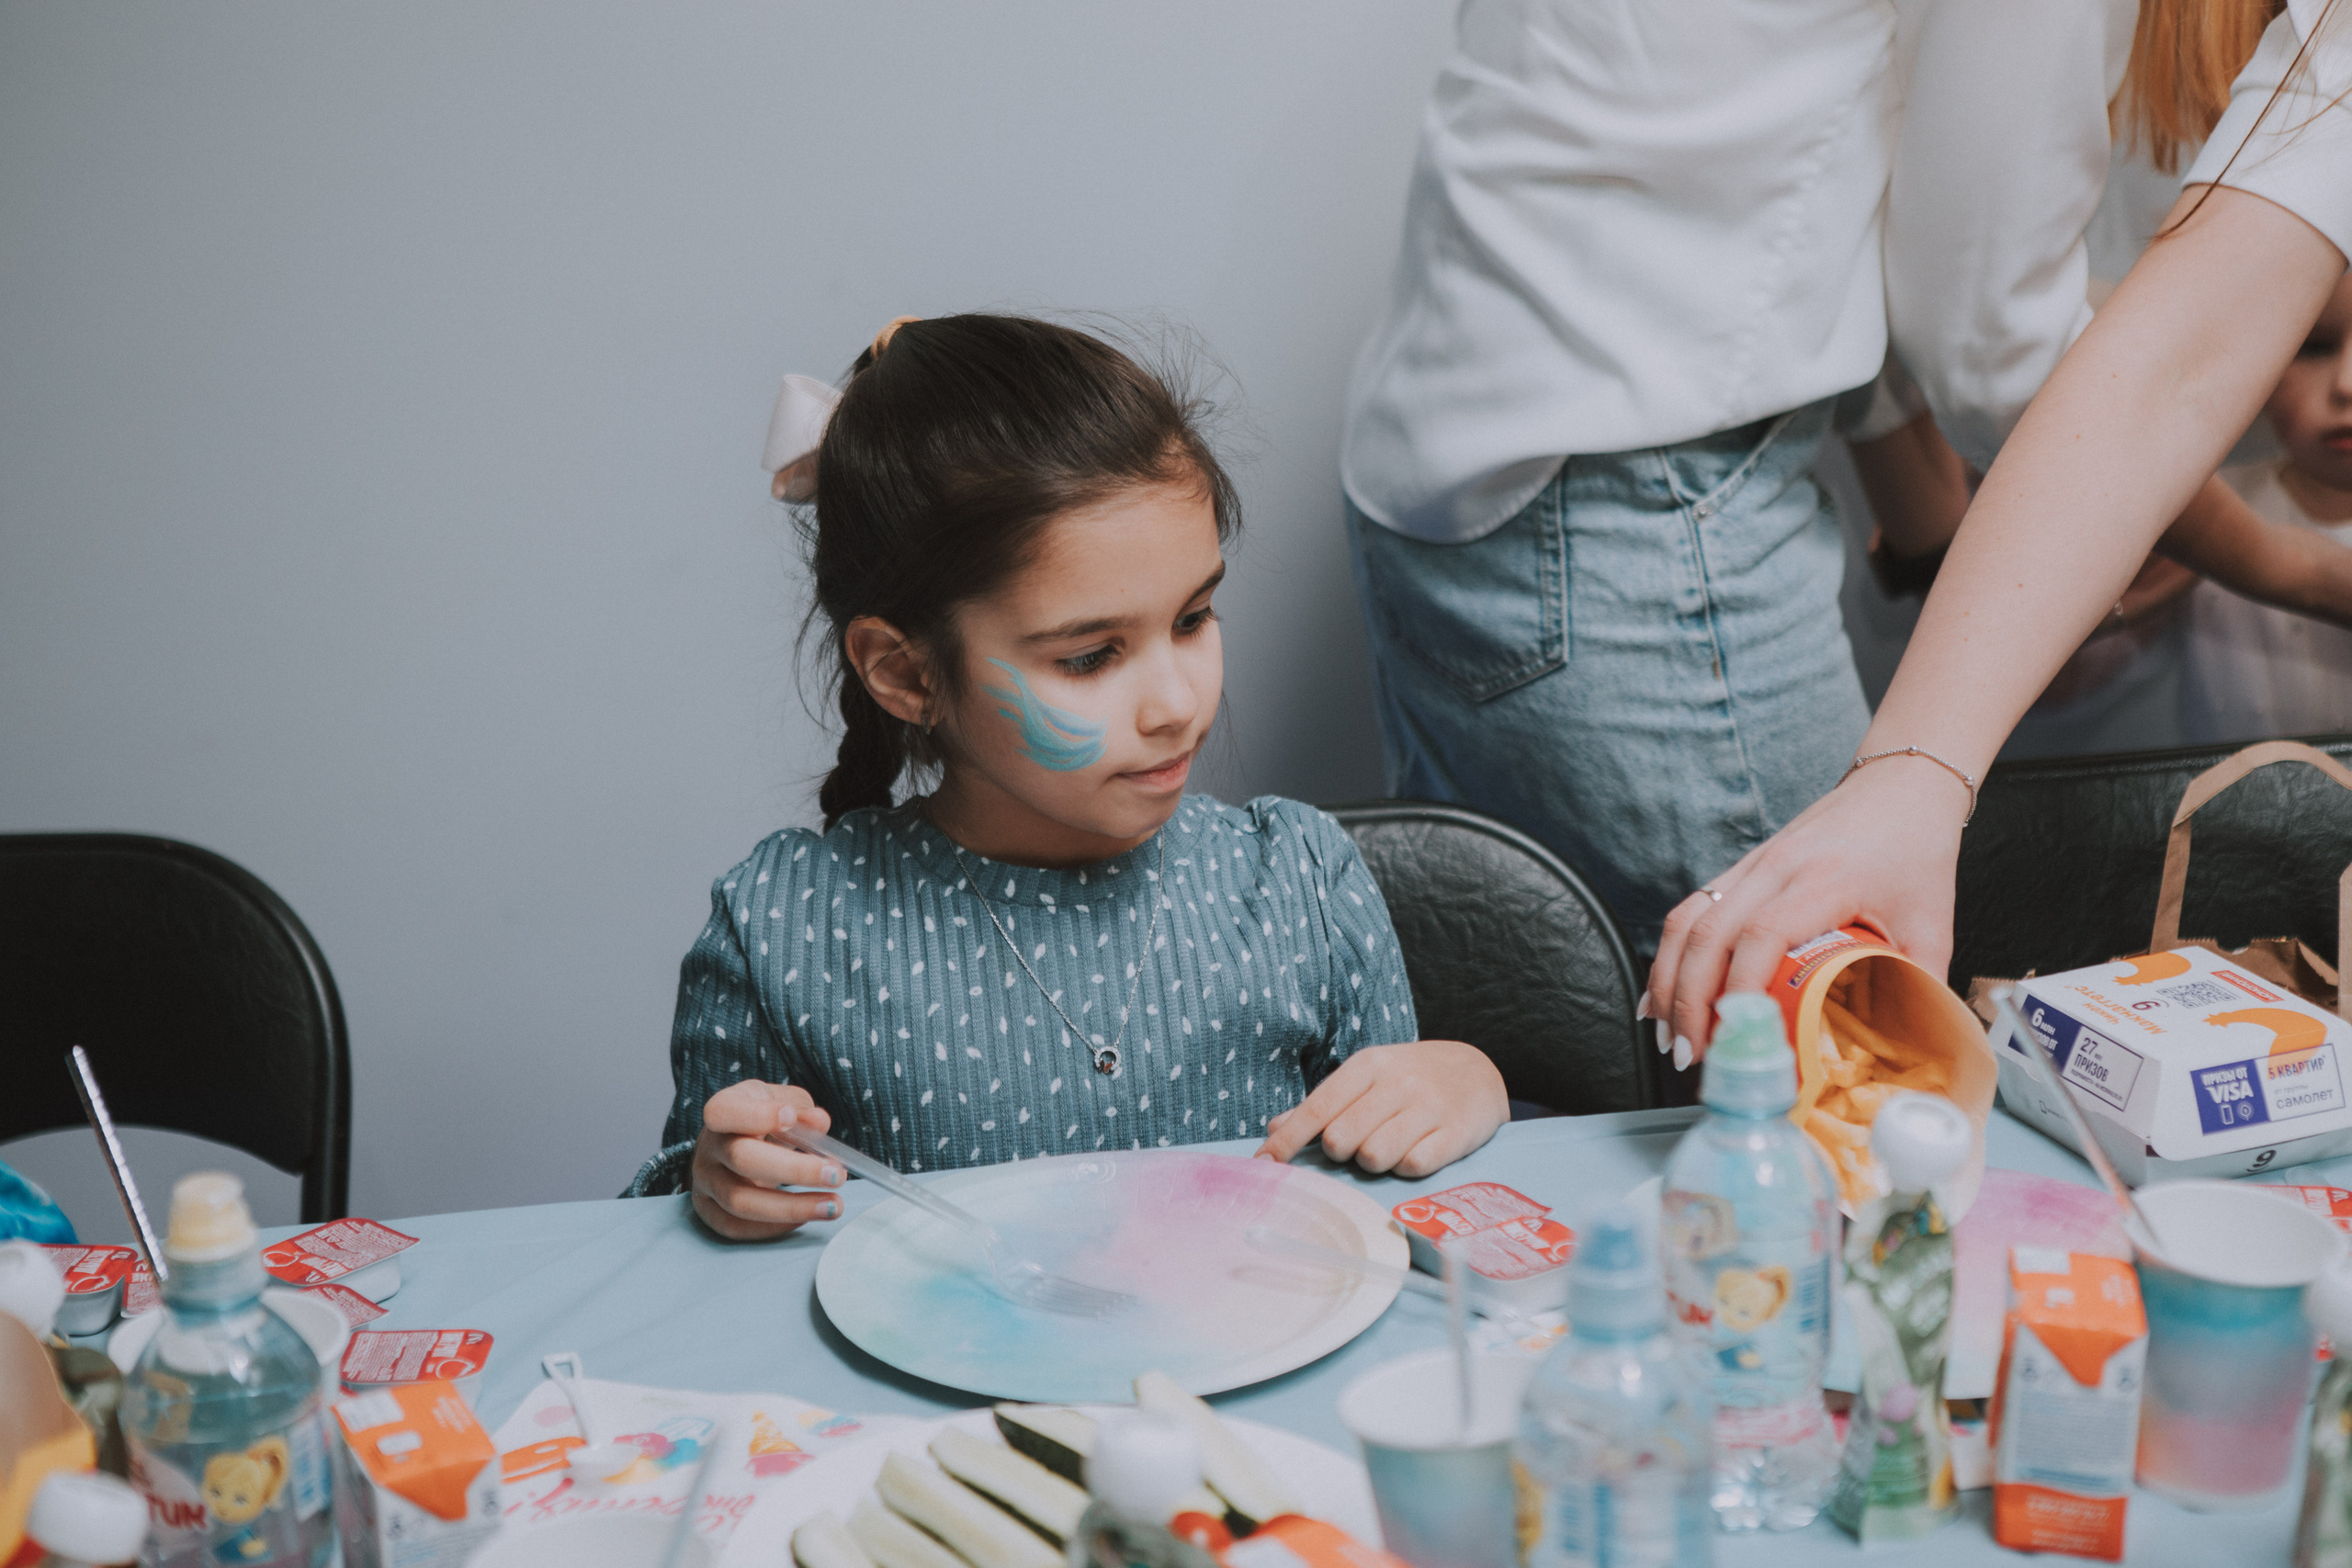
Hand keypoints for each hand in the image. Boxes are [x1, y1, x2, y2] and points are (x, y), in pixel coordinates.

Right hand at [688, 1080, 844, 1241]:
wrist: (732, 1144)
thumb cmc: (762, 1119)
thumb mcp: (781, 1101)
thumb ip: (802, 1108)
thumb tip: (818, 1123)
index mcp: (723, 1110)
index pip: (724, 1111)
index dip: (756, 1115)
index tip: (790, 1117)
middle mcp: (709, 1147)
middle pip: (741, 1159)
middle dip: (794, 1170)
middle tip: (836, 1175)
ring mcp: (705, 1182)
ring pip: (741, 1201)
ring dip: (792, 1208)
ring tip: (833, 1205)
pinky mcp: (709, 1212)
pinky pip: (737, 1227)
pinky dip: (776, 1227)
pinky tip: (808, 1216)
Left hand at [1252, 1041, 1506, 1177]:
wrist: (1478, 1072)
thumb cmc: (1409, 1080)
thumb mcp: (1367, 1079)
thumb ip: (1323, 1106)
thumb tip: (1274, 1129)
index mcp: (1368, 1065)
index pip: (1318, 1108)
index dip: (1288, 1140)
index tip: (1264, 1165)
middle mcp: (1397, 1082)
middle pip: (1342, 1139)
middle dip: (1341, 1152)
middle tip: (1358, 1143)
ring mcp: (1428, 1107)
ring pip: (1374, 1156)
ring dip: (1373, 1162)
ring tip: (1387, 1147)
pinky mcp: (1455, 1133)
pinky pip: (1412, 1166)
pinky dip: (1405, 1168)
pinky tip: (1414, 1151)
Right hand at [1645, 756, 1962, 1061]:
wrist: (1900, 785)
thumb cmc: (1916, 849)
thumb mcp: (1932, 924)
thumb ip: (1922, 986)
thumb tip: (1915, 1047)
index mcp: (1824, 880)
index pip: (1762, 934)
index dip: (1740, 988)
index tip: (1735, 1034)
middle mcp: (1776, 868)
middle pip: (1707, 934)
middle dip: (1688, 1001)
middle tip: (1689, 1054)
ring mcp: (1751, 864)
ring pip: (1686, 922)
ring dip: (1667, 981)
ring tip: (1664, 1032)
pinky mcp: (1741, 868)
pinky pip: (1691, 911)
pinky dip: (1670, 956)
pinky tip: (1663, 992)